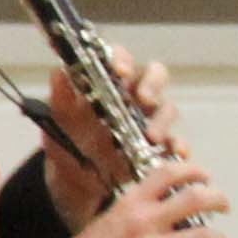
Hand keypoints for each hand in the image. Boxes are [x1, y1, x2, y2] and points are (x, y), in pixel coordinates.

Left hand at [41, 61, 181, 222]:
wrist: (73, 178)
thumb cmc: (68, 140)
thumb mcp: (59, 120)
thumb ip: (60, 97)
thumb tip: (58, 73)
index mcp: (109, 82)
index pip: (121, 59)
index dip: (123, 59)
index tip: (119, 71)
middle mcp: (133, 96)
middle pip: (155, 76)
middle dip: (153, 85)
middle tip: (144, 99)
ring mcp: (148, 120)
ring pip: (167, 109)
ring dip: (162, 121)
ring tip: (150, 138)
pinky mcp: (158, 145)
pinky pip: (175, 141)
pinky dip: (179, 146)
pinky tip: (176, 153)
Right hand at [58, 158, 237, 237]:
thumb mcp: (110, 220)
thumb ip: (138, 212)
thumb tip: (166, 209)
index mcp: (131, 204)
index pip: (168, 173)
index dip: (194, 171)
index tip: (204, 176)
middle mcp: (145, 222)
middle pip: (196, 198)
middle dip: (217, 199)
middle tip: (223, 206)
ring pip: (206, 236)